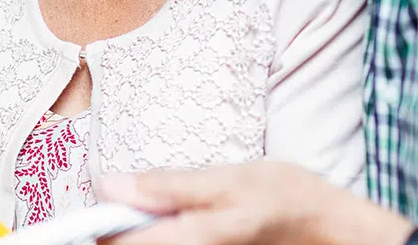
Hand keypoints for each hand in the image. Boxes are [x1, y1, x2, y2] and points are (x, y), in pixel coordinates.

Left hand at [98, 162, 414, 244]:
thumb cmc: (282, 200)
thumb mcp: (224, 180)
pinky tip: (176, 221)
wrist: (327, 231)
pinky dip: (160, 235)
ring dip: (140, 229)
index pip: (111, 243)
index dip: (93, 222)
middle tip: (133, 197)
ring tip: (162, 208)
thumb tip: (109, 184)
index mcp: (184, 242)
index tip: (90, 204)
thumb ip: (165, 186)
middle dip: (118, 225)